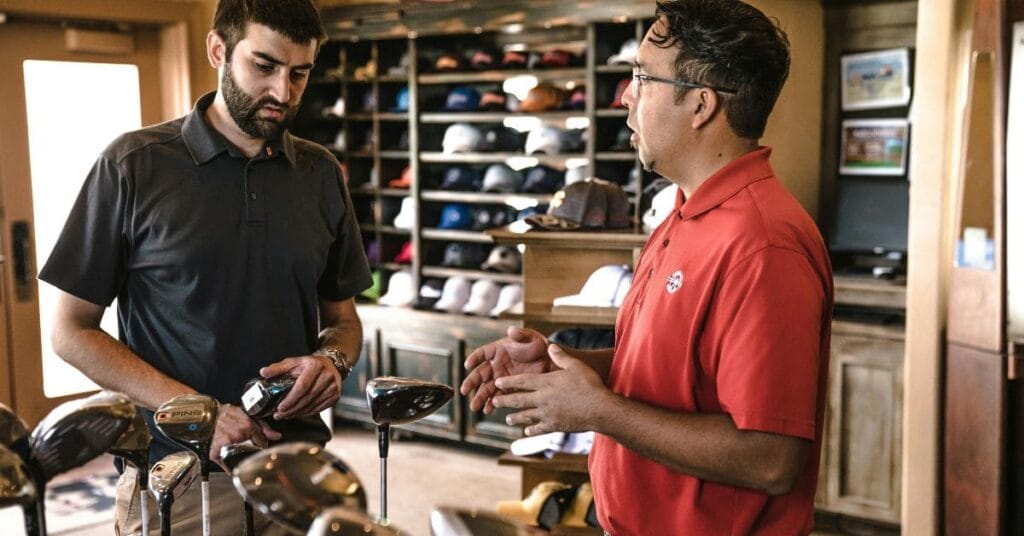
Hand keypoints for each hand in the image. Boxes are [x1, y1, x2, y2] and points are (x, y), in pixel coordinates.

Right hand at [209, 404, 280, 471]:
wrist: (211, 415)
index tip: (259, 444)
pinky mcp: (216, 452)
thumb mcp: (250, 416)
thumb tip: (277, 436)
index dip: (262, 443)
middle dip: (252, 449)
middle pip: (252, 450)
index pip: (262, 442)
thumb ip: (264, 427)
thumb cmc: (230, 414)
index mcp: (247, 426)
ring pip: (241, 458)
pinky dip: (229, 466)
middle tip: (247, 444)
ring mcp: (226, 444)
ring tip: (238, 449)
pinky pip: (226, 465)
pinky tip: (231, 462)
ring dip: (241, 456)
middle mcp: (237, 435)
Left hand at [259, 355, 341, 419]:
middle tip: (280, 414)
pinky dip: (307, 412)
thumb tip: (263, 372)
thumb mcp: (293, 362)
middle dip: (292, 408)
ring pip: (313, 405)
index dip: (290, 399)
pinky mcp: (335, 396)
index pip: (302, 386)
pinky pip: (319, 408)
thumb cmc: (309, 364)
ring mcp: (333, 387)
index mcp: (315, 366)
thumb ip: (278, 368)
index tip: (280, 407)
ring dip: (298, 412)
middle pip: (307, 397)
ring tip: (286, 415)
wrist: (331, 364)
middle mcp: (327, 376)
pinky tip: (298, 413)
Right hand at [461, 326, 551, 414]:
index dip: (474, 358)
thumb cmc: (538, 345)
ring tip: (474, 406)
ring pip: (487, 388)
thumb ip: (520, 334)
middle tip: (464, 391)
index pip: (482, 353)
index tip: (467, 365)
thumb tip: (512, 330)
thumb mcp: (530, 337)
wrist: (549, 360)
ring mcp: (501, 377)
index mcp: (497, 350)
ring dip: (480, 397)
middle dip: (471, 383)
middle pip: (480, 373)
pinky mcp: (508, 387)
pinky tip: (488, 410)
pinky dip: (492, 403)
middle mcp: (495, 364)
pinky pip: (498, 396)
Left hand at [492, 344, 609, 435]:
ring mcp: (548, 414)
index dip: (508, 382)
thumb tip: (551, 346)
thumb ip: (561, 357)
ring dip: (515, 417)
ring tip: (508, 419)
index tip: (497, 383)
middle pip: (519, 400)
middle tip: (494, 401)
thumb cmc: (590, 385)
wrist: (600, 409)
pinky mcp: (555, 426)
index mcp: (547, 383)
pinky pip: (539, 429)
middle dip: (505, 400)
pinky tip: (527, 431)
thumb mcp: (576, 366)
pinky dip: (532, 430)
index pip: (522, 381)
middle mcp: (543, 399)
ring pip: (526, 416)